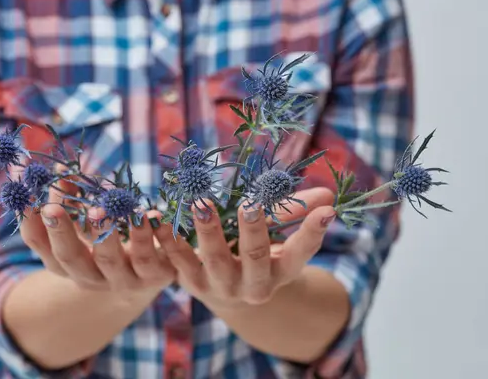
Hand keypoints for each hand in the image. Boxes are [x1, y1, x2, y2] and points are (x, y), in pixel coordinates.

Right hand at [19, 177, 175, 293]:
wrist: (154, 275)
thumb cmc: (113, 241)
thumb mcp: (90, 221)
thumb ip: (73, 198)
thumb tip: (60, 170)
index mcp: (67, 262)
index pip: (41, 244)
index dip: (30, 222)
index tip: (25, 197)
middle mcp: (90, 276)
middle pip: (69, 257)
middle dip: (60, 231)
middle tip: (53, 208)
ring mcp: (121, 280)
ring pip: (109, 259)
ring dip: (104, 232)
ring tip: (104, 209)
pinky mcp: (153, 278)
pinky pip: (148, 260)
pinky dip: (147, 236)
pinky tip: (151, 214)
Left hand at [153, 188, 334, 308]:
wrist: (226, 292)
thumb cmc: (257, 253)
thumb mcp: (278, 237)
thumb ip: (295, 212)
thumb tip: (328, 196)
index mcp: (280, 272)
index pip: (301, 254)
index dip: (313, 233)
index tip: (327, 210)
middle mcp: (253, 285)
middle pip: (256, 257)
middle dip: (254, 231)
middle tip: (250, 205)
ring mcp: (221, 286)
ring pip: (215, 260)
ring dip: (208, 231)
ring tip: (201, 203)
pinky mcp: (191, 283)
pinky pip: (179, 262)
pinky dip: (168, 239)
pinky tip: (159, 217)